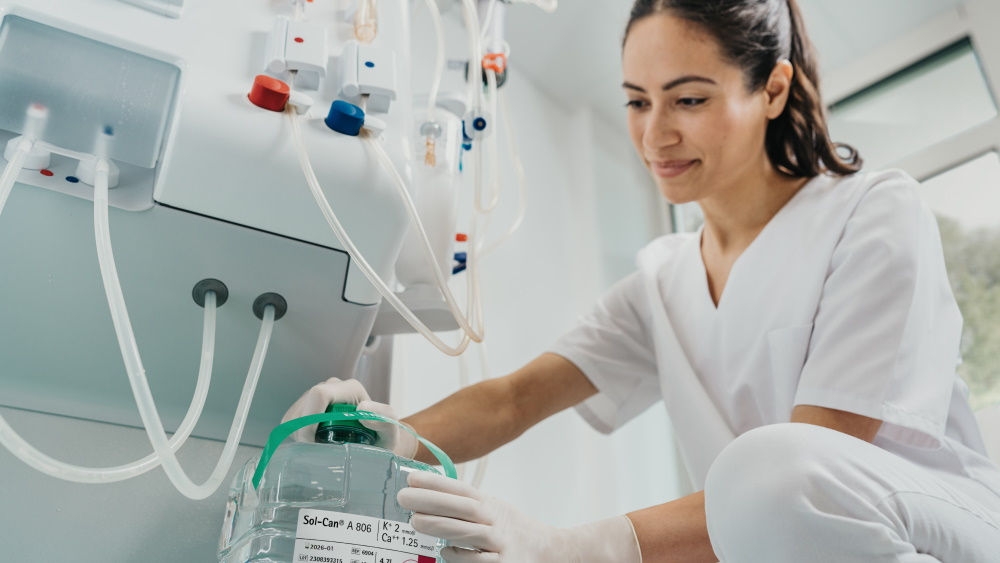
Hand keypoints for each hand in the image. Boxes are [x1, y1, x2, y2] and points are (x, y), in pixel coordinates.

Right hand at [281, 377, 416, 457]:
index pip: (319, 395)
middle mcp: (331, 387)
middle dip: (305, 432)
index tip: (315, 443)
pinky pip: (291, 421)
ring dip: (301, 435)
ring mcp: (317, 396)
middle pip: (303, 406)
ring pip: (294, 415)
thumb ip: (384, 419)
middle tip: (321, 450)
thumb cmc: (383, 437)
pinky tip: (315, 443)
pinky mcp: (306, 407)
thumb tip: (363, 410)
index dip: (311, 418)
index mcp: (350, 389)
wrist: (377, 442)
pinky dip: (297, 436)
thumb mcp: (390, 431)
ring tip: (322, 446)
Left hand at [397, 471, 641, 562]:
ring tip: (416, 522)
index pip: (462, 490)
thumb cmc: (513, 532)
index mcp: (490, 505)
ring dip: (442, 526)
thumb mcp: (492, 511)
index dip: (437, 482)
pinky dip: (461, 556)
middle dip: (433, 500)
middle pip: (464, 508)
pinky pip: (479, 562)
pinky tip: (447, 552)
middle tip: (404, 498)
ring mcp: (501, 544)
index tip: (412, 476)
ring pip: (470, 533)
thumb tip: (426, 494)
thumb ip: (465, 505)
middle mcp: (496, 521)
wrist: (552, 552)